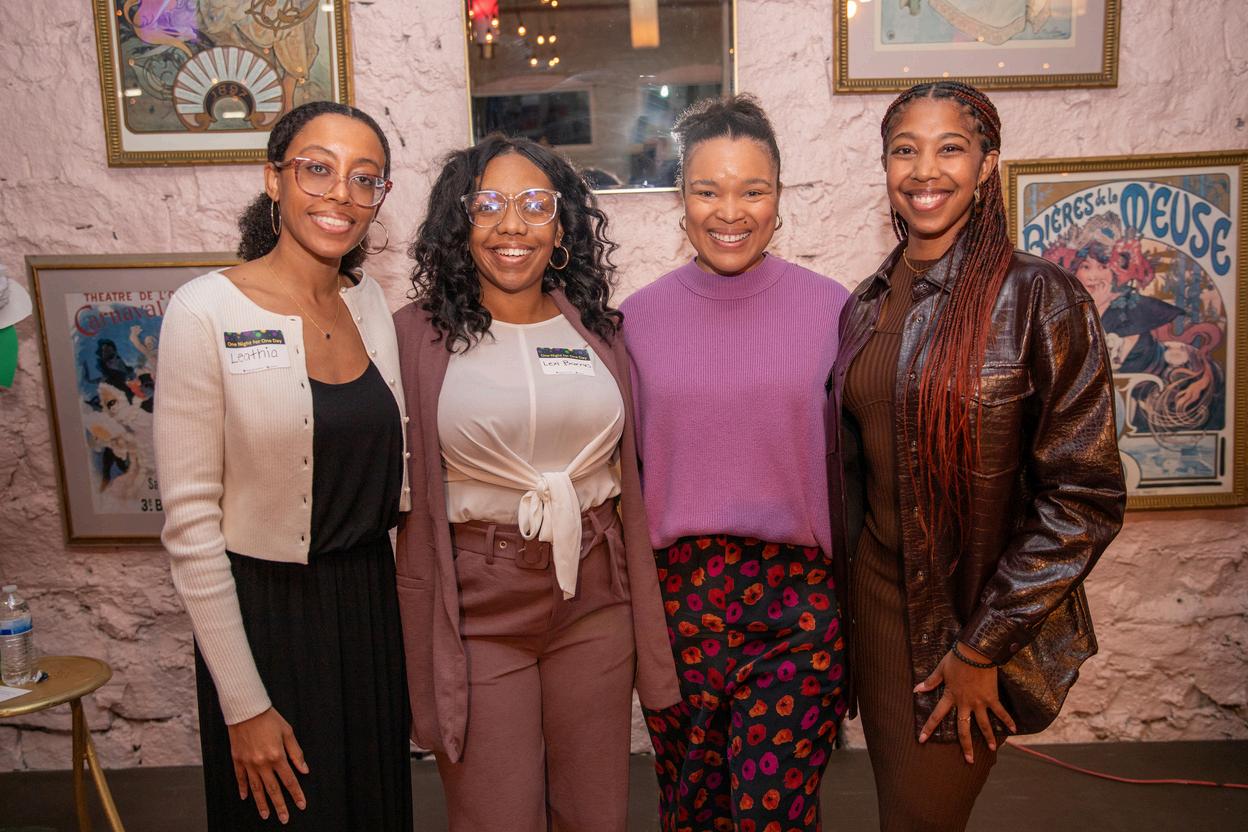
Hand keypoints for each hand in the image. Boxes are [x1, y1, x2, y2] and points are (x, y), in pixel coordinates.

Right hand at [227, 707, 308, 823]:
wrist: (246, 710)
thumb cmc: (269, 719)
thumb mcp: (288, 732)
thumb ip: (296, 753)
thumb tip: (304, 770)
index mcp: (277, 756)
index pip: (290, 781)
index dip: (296, 794)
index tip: (301, 805)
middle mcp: (262, 763)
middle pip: (273, 790)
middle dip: (280, 806)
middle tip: (285, 819)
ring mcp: (248, 763)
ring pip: (256, 789)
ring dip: (262, 803)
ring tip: (266, 815)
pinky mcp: (237, 760)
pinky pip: (241, 778)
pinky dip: (244, 789)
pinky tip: (246, 798)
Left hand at [914, 643, 1016, 763]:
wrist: (976, 651)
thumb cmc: (957, 658)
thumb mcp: (941, 669)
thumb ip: (931, 681)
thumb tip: (916, 689)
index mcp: (951, 696)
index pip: (937, 715)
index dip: (928, 727)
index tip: (922, 740)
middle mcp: (965, 703)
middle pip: (963, 728)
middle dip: (965, 745)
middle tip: (968, 760)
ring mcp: (980, 702)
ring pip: (983, 724)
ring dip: (988, 737)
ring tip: (992, 750)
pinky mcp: (992, 697)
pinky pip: (1000, 711)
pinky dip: (1007, 720)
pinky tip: (1013, 730)